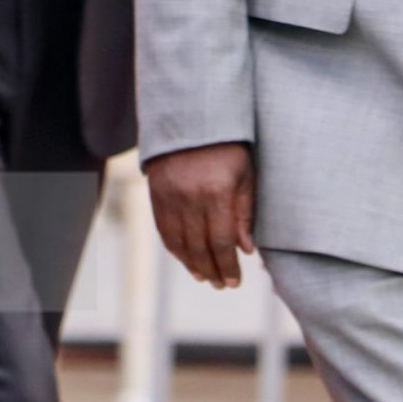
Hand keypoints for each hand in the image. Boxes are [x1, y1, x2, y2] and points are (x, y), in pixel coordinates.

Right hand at [145, 142, 255, 288]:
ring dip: (191, 264)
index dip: (228, 266)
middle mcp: (190, 198)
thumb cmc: (228, 147)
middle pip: (199, 247)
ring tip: (203, 276)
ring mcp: (170, 196)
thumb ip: (245, 213)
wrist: (191, 117)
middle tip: (221, 285)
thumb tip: (246, 249)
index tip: (234, 282)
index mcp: (217, 193)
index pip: (222, 242)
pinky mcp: (156, 193)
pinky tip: (185, 258)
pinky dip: (174, 248)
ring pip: (178, 241)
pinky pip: (163, 228)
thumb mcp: (245, 175)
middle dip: (211, 270)